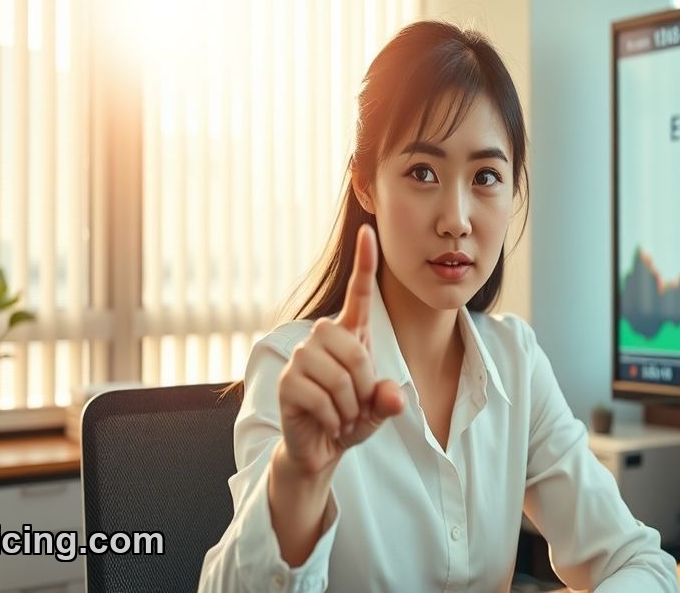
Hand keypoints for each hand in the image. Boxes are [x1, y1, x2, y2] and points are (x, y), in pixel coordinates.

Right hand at [275, 223, 405, 476]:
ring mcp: (301, 358)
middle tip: (357, 404)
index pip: (359, 293)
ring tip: (343, 415)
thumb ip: (390, 400)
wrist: (321, 448)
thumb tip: (392, 399)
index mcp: (349, 335)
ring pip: (337, 375)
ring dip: (349, 405)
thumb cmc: (351, 419)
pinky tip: (330, 424)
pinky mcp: (286, 381)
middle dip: (363, 381)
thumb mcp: (380, 409)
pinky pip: (320, 397)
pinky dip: (334, 418)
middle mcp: (321, 339)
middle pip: (353, 347)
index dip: (364, 263)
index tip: (368, 232)